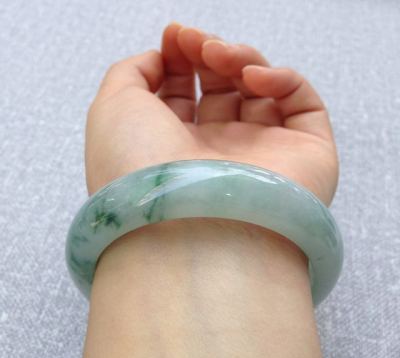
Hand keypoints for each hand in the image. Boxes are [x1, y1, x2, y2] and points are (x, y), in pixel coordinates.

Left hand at [85, 22, 338, 205]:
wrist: (188, 233)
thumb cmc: (139, 171)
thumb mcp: (112, 109)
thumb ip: (132, 73)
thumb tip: (162, 57)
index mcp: (175, 149)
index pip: (183, 95)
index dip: (179, 59)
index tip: (174, 36)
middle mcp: (216, 155)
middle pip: (221, 90)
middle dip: (208, 55)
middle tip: (196, 43)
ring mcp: (260, 156)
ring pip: (261, 92)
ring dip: (240, 59)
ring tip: (218, 55)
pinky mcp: (304, 157)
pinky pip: (302, 105)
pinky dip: (281, 79)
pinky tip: (253, 79)